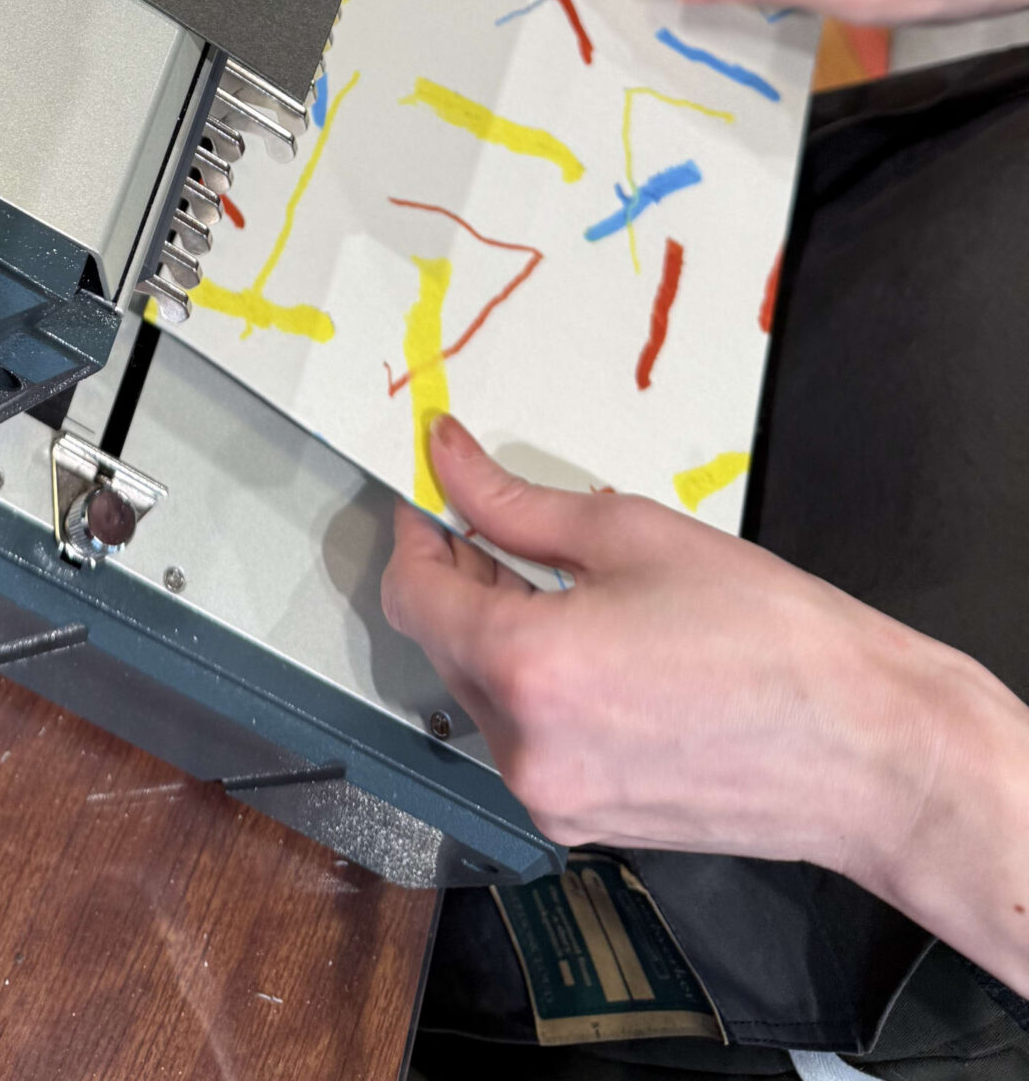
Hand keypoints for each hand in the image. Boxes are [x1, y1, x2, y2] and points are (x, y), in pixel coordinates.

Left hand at [382, 418, 1028, 989]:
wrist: (866, 751)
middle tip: (514, 533)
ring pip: (484, 696)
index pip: (415, 594)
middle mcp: (523, 751)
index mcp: (527, 669)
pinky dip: (540, 689)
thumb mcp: (630, 534)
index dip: (418, 536)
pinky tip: (601, 651)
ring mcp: (553, 801)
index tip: (433, 499)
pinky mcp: (586, 826)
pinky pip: (529, 741)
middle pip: (444, 646)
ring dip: (502, 638)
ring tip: (575, 592)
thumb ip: (515, 502)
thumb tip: (445, 456)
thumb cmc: (766, 631)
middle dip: (465, 584)